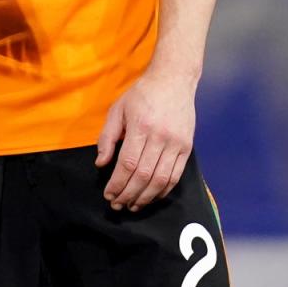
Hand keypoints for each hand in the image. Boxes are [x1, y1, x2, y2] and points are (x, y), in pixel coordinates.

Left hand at [96, 72, 195, 211]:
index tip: (108, 194)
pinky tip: (151, 196)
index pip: (127, 163)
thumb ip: (107, 137)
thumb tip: (101, 163)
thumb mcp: (118, 109)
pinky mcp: (187, 147)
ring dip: (145, 197)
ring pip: (161, 180)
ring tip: (132, 205)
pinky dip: (163, 190)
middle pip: (144, 175)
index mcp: (140, 126)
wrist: (173, 81)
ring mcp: (176, 143)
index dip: (117, 183)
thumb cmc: (141, 94)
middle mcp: (160, 137)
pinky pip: (175, 176)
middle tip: (117, 204)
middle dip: (128, 194)